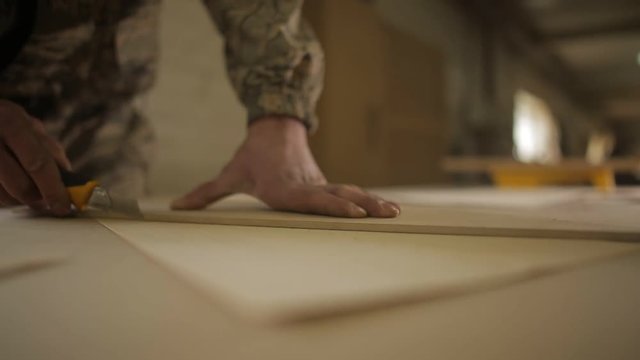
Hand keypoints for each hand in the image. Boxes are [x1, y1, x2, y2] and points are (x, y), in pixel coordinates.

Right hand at [0, 100, 71, 215]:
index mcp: (11, 121)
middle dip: (36, 198)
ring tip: (21, 192)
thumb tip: (68, 177)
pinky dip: (1, 197)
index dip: (54, 189)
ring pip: (2, 195)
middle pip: (20, 183)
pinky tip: (4, 188)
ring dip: (16, 200)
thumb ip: (47, 147)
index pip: (39, 163)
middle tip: (44, 203)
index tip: (64, 206)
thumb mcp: (22, 123)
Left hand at [172, 116, 400, 217]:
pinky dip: (368, 199)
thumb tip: (176, 208)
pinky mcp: (324, 184)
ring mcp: (318, 184)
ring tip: (394, 211)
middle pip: (336, 195)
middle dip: (360, 205)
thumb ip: (205, 193)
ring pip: (348, 191)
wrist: (274, 128)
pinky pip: (348, 192)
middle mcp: (305, 186)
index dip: (332, 204)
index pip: (310, 198)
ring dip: (371, 201)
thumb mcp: (229, 173)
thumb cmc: (250, 155)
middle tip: (382, 213)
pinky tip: (387, 207)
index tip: (352, 209)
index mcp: (283, 187)